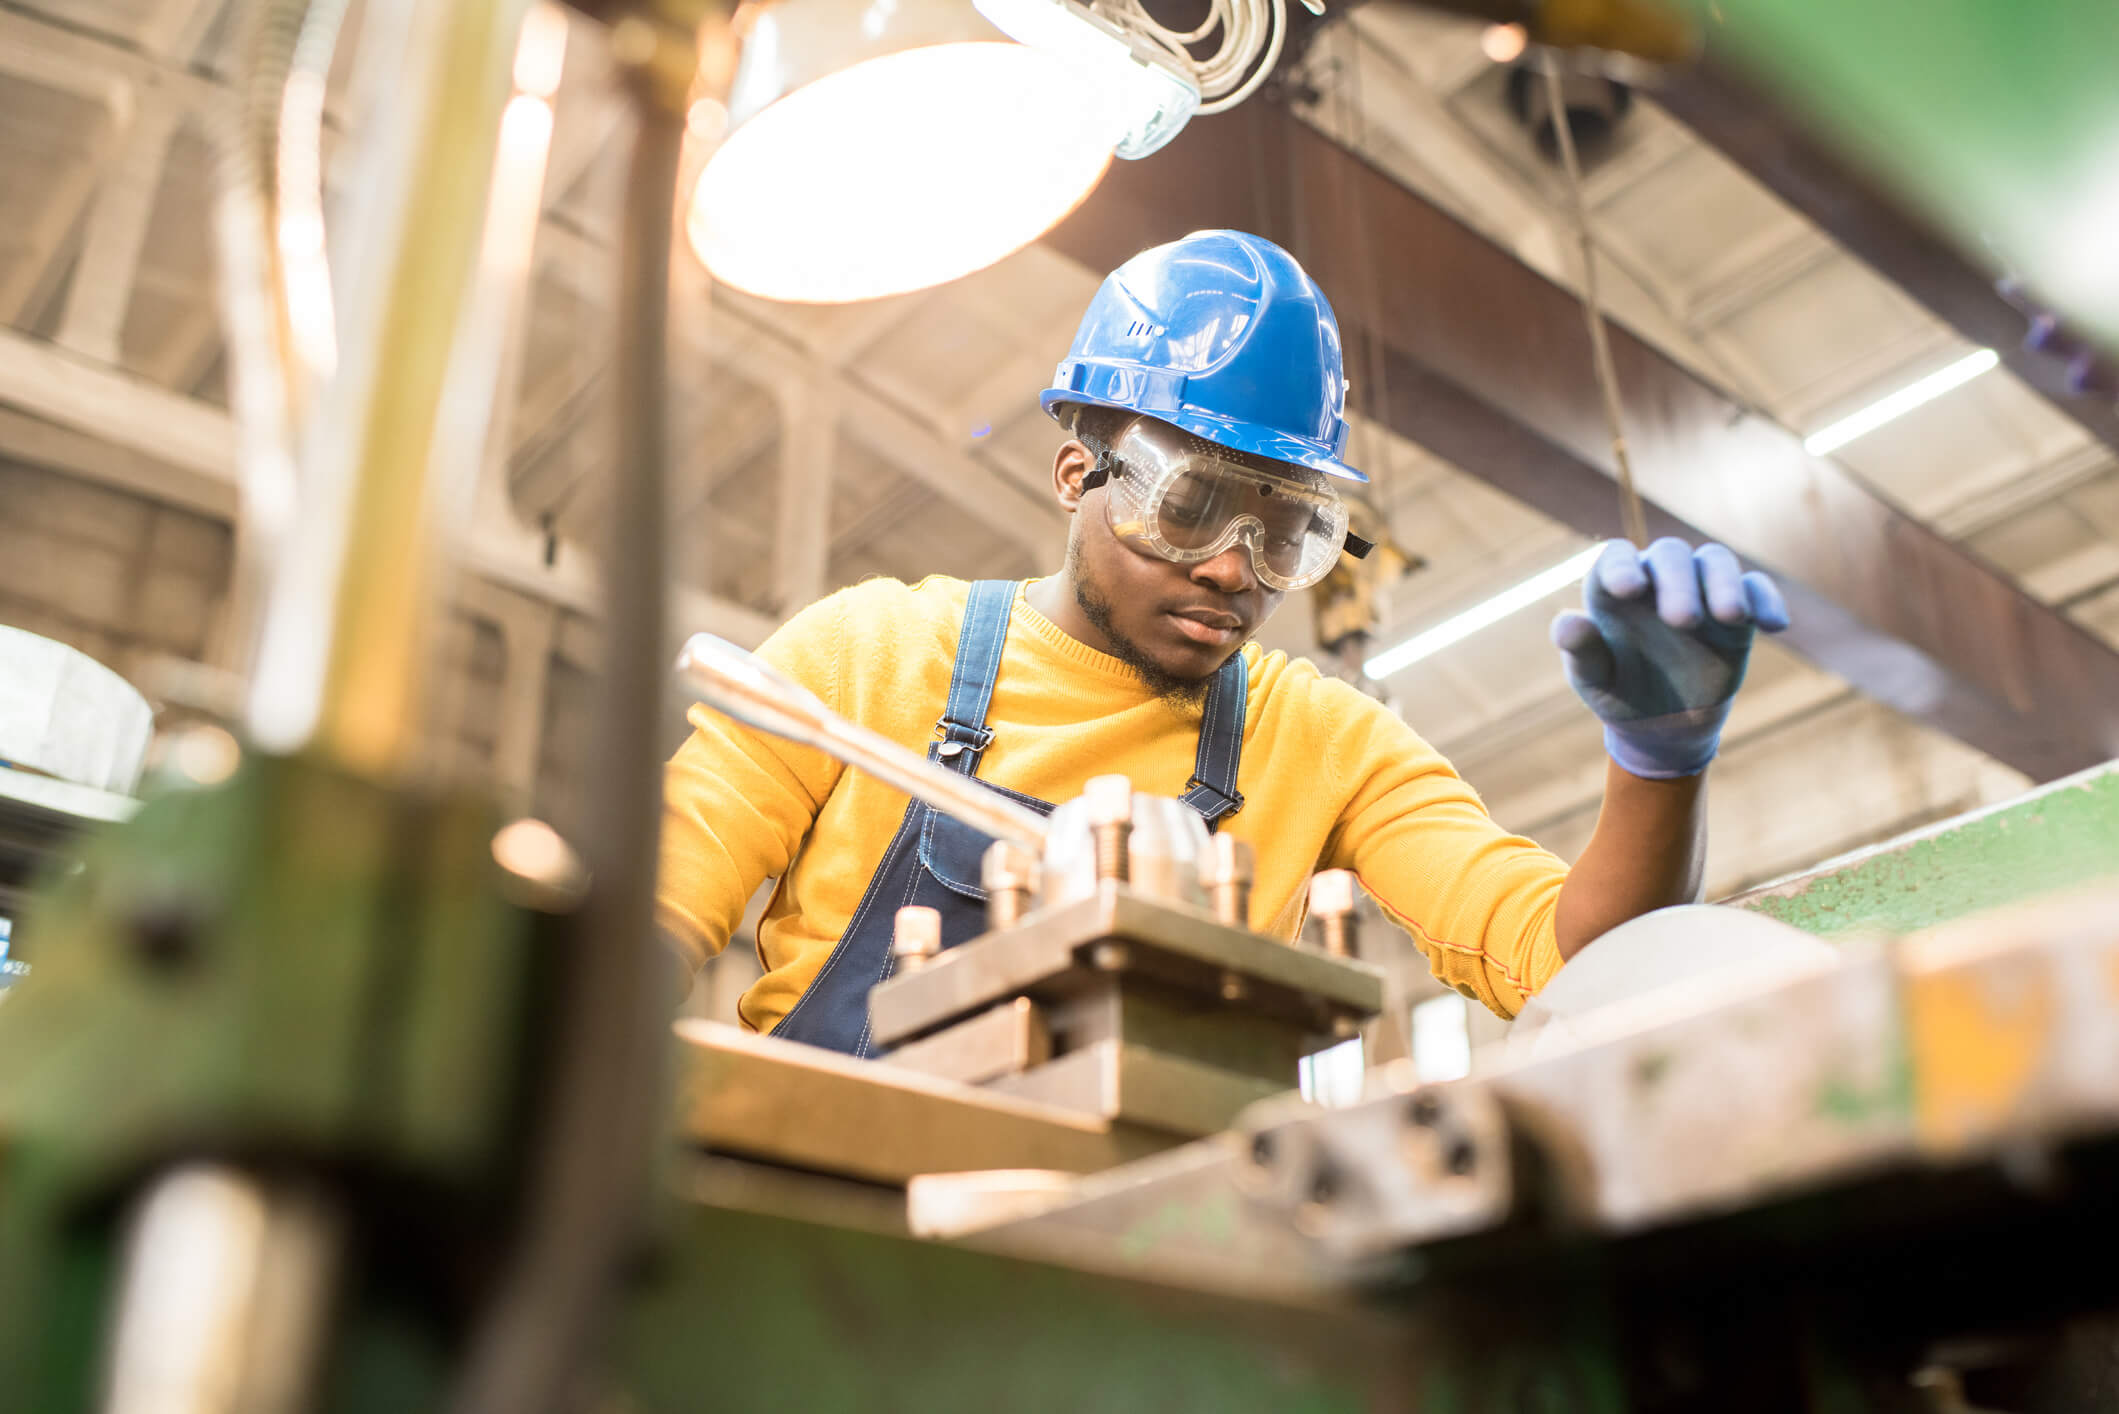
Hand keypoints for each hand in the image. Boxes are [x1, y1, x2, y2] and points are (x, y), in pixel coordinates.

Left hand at [1552, 538, 1789, 778]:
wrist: (1662, 724)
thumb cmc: (1619, 693)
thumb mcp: (1595, 681)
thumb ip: (1582, 652)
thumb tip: (1568, 624)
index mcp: (1614, 589)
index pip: (1616, 557)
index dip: (1621, 566)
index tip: (1628, 590)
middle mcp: (1658, 579)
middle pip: (1670, 555)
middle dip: (1678, 583)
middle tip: (1682, 621)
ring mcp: (1700, 590)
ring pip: (1715, 562)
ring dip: (1725, 584)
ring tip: (1730, 617)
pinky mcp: (1737, 611)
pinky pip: (1756, 590)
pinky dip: (1766, 601)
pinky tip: (1774, 626)